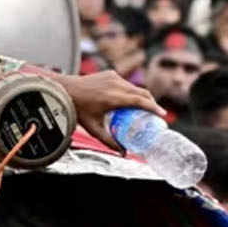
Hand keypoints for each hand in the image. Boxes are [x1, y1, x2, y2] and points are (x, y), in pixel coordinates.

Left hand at [48, 71, 164, 152]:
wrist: (65, 90)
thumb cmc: (78, 109)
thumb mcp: (94, 128)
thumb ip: (109, 141)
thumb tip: (123, 153)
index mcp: (113, 97)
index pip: (140, 101)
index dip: (153, 108)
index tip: (162, 115)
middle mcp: (115, 85)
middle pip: (142, 93)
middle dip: (151, 102)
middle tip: (155, 114)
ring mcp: (113, 77)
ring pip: (134, 87)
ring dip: (141, 96)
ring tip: (144, 108)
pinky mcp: (110, 73)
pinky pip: (125, 83)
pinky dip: (130, 91)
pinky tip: (129, 100)